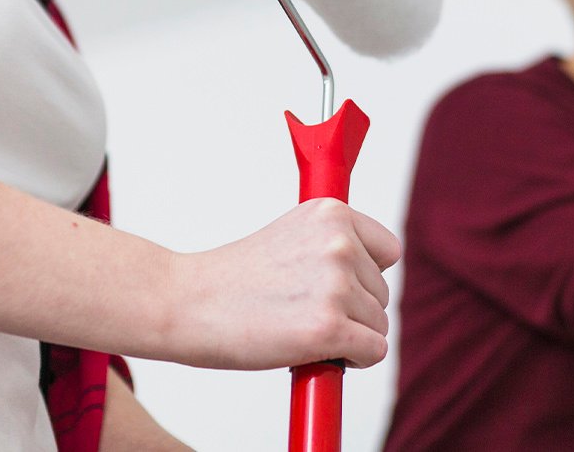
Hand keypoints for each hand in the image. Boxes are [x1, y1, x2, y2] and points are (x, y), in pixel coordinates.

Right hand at [162, 199, 400, 370]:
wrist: (185, 303)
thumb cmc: (232, 279)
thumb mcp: (289, 237)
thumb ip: (330, 246)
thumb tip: (370, 278)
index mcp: (331, 213)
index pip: (388, 252)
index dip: (365, 276)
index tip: (335, 288)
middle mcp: (339, 243)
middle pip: (383, 294)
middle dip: (352, 311)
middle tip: (302, 313)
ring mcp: (335, 286)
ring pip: (378, 326)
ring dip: (349, 337)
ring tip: (298, 329)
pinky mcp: (328, 328)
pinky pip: (373, 352)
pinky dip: (351, 361)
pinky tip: (315, 352)